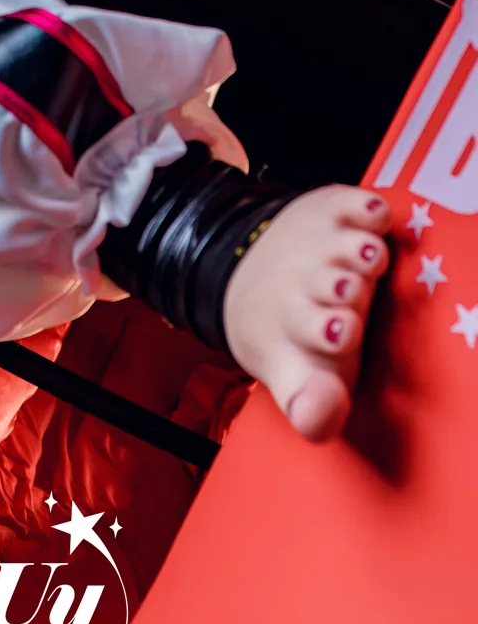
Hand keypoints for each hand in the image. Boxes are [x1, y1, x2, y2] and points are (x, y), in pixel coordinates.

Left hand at [222, 185, 390, 441]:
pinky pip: (351, 203)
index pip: (306, 335)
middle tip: (348, 291)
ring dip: (353, 248)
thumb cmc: (291, 333)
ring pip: (339, 244)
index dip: (323, 332)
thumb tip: (320, 420)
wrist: (251, 270)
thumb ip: (310, 405)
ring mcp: (320, 246)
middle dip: (338, 289)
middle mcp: (305, 286)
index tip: (338, 332)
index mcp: (295, 332)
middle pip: (325, 285)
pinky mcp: (333, 212)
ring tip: (367, 256)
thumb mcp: (296, 374)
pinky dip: (364, 206)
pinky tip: (373, 214)